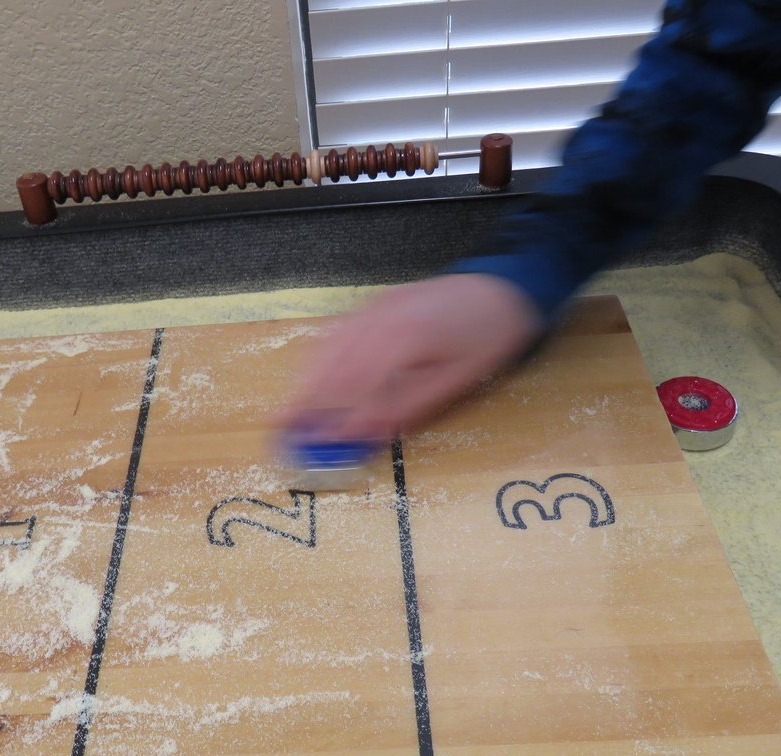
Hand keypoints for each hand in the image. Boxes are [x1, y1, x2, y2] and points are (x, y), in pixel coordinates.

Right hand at [279, 273, 544, 443]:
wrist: (501, 287)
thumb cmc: (486, 338)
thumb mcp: (454, 382)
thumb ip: (406, 406)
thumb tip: (364, 433)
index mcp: (404, 338)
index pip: (355, 386)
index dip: (332, 417)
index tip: (316, 444)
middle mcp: (379, 319)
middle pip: (329, 364)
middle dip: (302, 400)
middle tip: (279, 430)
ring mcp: (372, 308)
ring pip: (325, 347)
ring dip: (303, 381)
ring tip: (285, 412)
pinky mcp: (372, 305)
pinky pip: (334, 333)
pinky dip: (316, 359)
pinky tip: (309, 379)